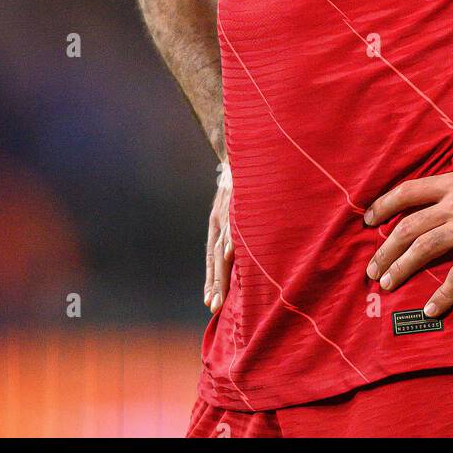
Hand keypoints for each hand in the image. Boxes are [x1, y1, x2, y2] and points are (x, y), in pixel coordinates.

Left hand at [203, 160, 232, 313]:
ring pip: (224, 246)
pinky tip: (231, 254)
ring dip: (221, 272)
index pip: (211, 255)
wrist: (242, 144)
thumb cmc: (244, 177)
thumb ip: (238, 222)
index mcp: (218, 221)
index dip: (210, 278)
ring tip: (219, 296)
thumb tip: (243, 244)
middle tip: (213, 308)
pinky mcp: (238, 199)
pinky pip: (235, 222)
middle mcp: (220, 218)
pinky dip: (233, 238)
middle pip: (215, 257)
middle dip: (215, 284)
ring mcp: (228, 210)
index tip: (208, 302)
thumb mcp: (237, 200)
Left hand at [364, 137, 452, 317]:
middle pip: (407, 225)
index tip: (368, 219)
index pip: (409, 191)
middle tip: (371, 269)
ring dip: (401, 267)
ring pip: (423, 247)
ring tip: (385, 284)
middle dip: (385, 249)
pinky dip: (443, 294)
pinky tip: (430, 309)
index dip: (384, 204)